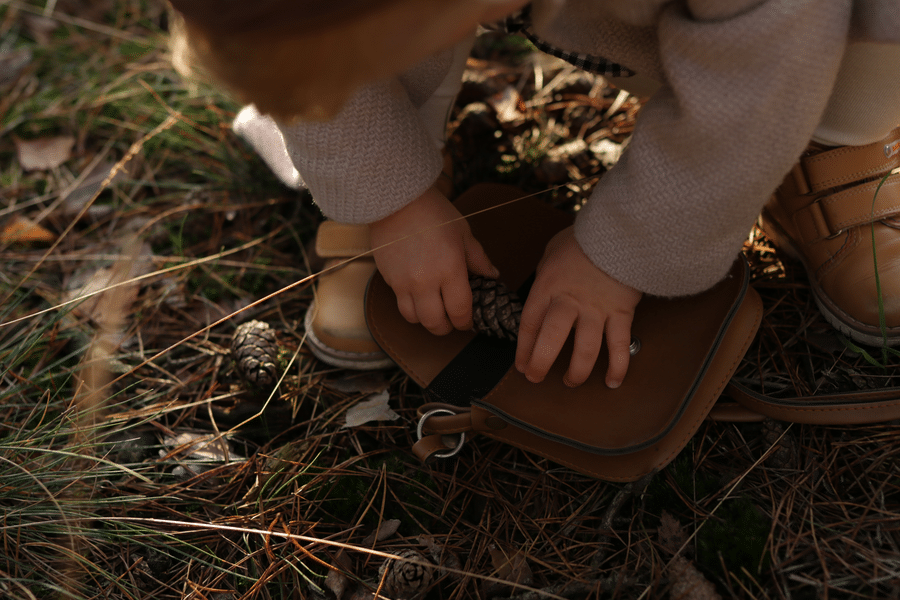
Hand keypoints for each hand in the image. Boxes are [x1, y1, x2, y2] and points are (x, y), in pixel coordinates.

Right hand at [370, 186, 498, 335]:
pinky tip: (419, 297)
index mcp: (450, 270)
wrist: (397, 199)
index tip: (468, 321)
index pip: (459, 311)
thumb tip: (492, 276)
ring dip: (426, 321)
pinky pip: (399, 303)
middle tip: (452, 322)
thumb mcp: (463, 233)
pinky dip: (411, 306)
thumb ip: (478, 259)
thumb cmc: (434, 213)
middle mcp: (425, 282)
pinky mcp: (388, 279)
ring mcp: (403, 283)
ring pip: (414, 319)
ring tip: (434, 312)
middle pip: (435, 323)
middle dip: (446, 328)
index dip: (465, 322)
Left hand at [515, 226, 641, 387]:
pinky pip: (619, 345)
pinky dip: (617, 366)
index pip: (530, 323)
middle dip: (541, 363)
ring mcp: (597, 309)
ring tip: (570, 382)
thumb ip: (546, 274)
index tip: (521, 365)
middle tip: (536, 378)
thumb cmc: (584, 238)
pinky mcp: (622, 313)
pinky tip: (612, 381)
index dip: (524, 348)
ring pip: (585, 348)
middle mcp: (570, 301)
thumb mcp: (552, 251)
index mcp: (548, 286)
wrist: (621, 229)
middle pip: (552, 338)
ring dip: (577, 370)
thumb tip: (543, 289)